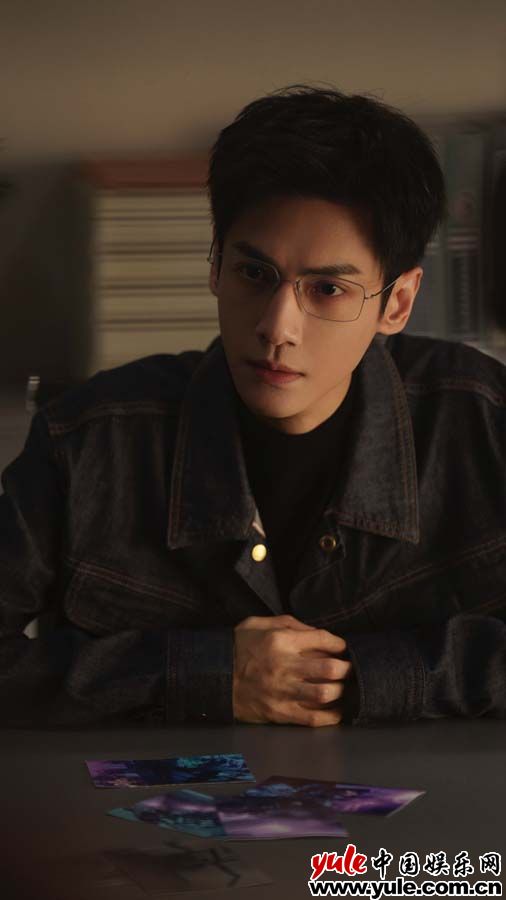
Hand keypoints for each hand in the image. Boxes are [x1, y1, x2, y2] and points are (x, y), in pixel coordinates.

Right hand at [232, 614, 352, 726]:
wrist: (215, 677)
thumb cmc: (239, 647)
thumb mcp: (259, 624)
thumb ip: (289, 624)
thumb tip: (315, 633)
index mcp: (281, 640)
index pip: (323, 639)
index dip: (339, 643)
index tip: (342, 647)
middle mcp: (284, 666)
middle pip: (330, 668)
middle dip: (345, 668)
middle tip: (347, 668)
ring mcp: (282, 691)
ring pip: (325, 693)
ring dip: (340, 690)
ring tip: (342, 687)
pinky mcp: (280, 712)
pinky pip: (312, 718)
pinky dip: (330, 716)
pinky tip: (336, 711)